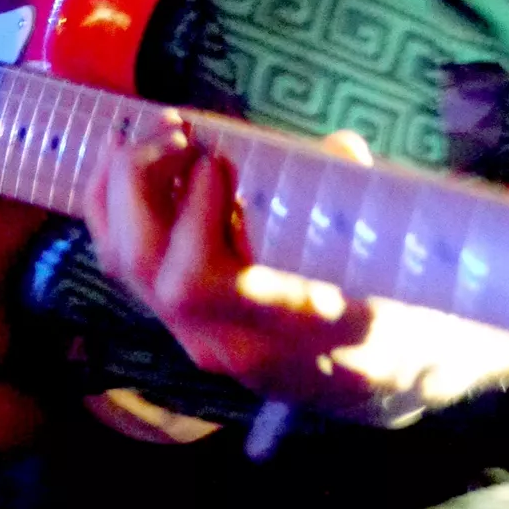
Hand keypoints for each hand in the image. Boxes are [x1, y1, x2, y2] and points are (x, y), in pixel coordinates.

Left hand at [84, 112, 378, 413]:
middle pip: (147, 267)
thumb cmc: (393, 305)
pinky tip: (129, 154)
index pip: (200, 283)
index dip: (195, 213)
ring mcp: (192, 331)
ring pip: (122, 262)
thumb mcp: (397, 266)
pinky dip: (112, 202)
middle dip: (147, 183)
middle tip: (183, 132)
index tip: (219, 160)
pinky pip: (118, 261)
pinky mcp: (174, 316)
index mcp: (286, 330)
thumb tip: (340, 151)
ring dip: (126, 185)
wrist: (380, 377)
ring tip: (162, 132)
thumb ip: (364, 211)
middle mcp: (225, 340)